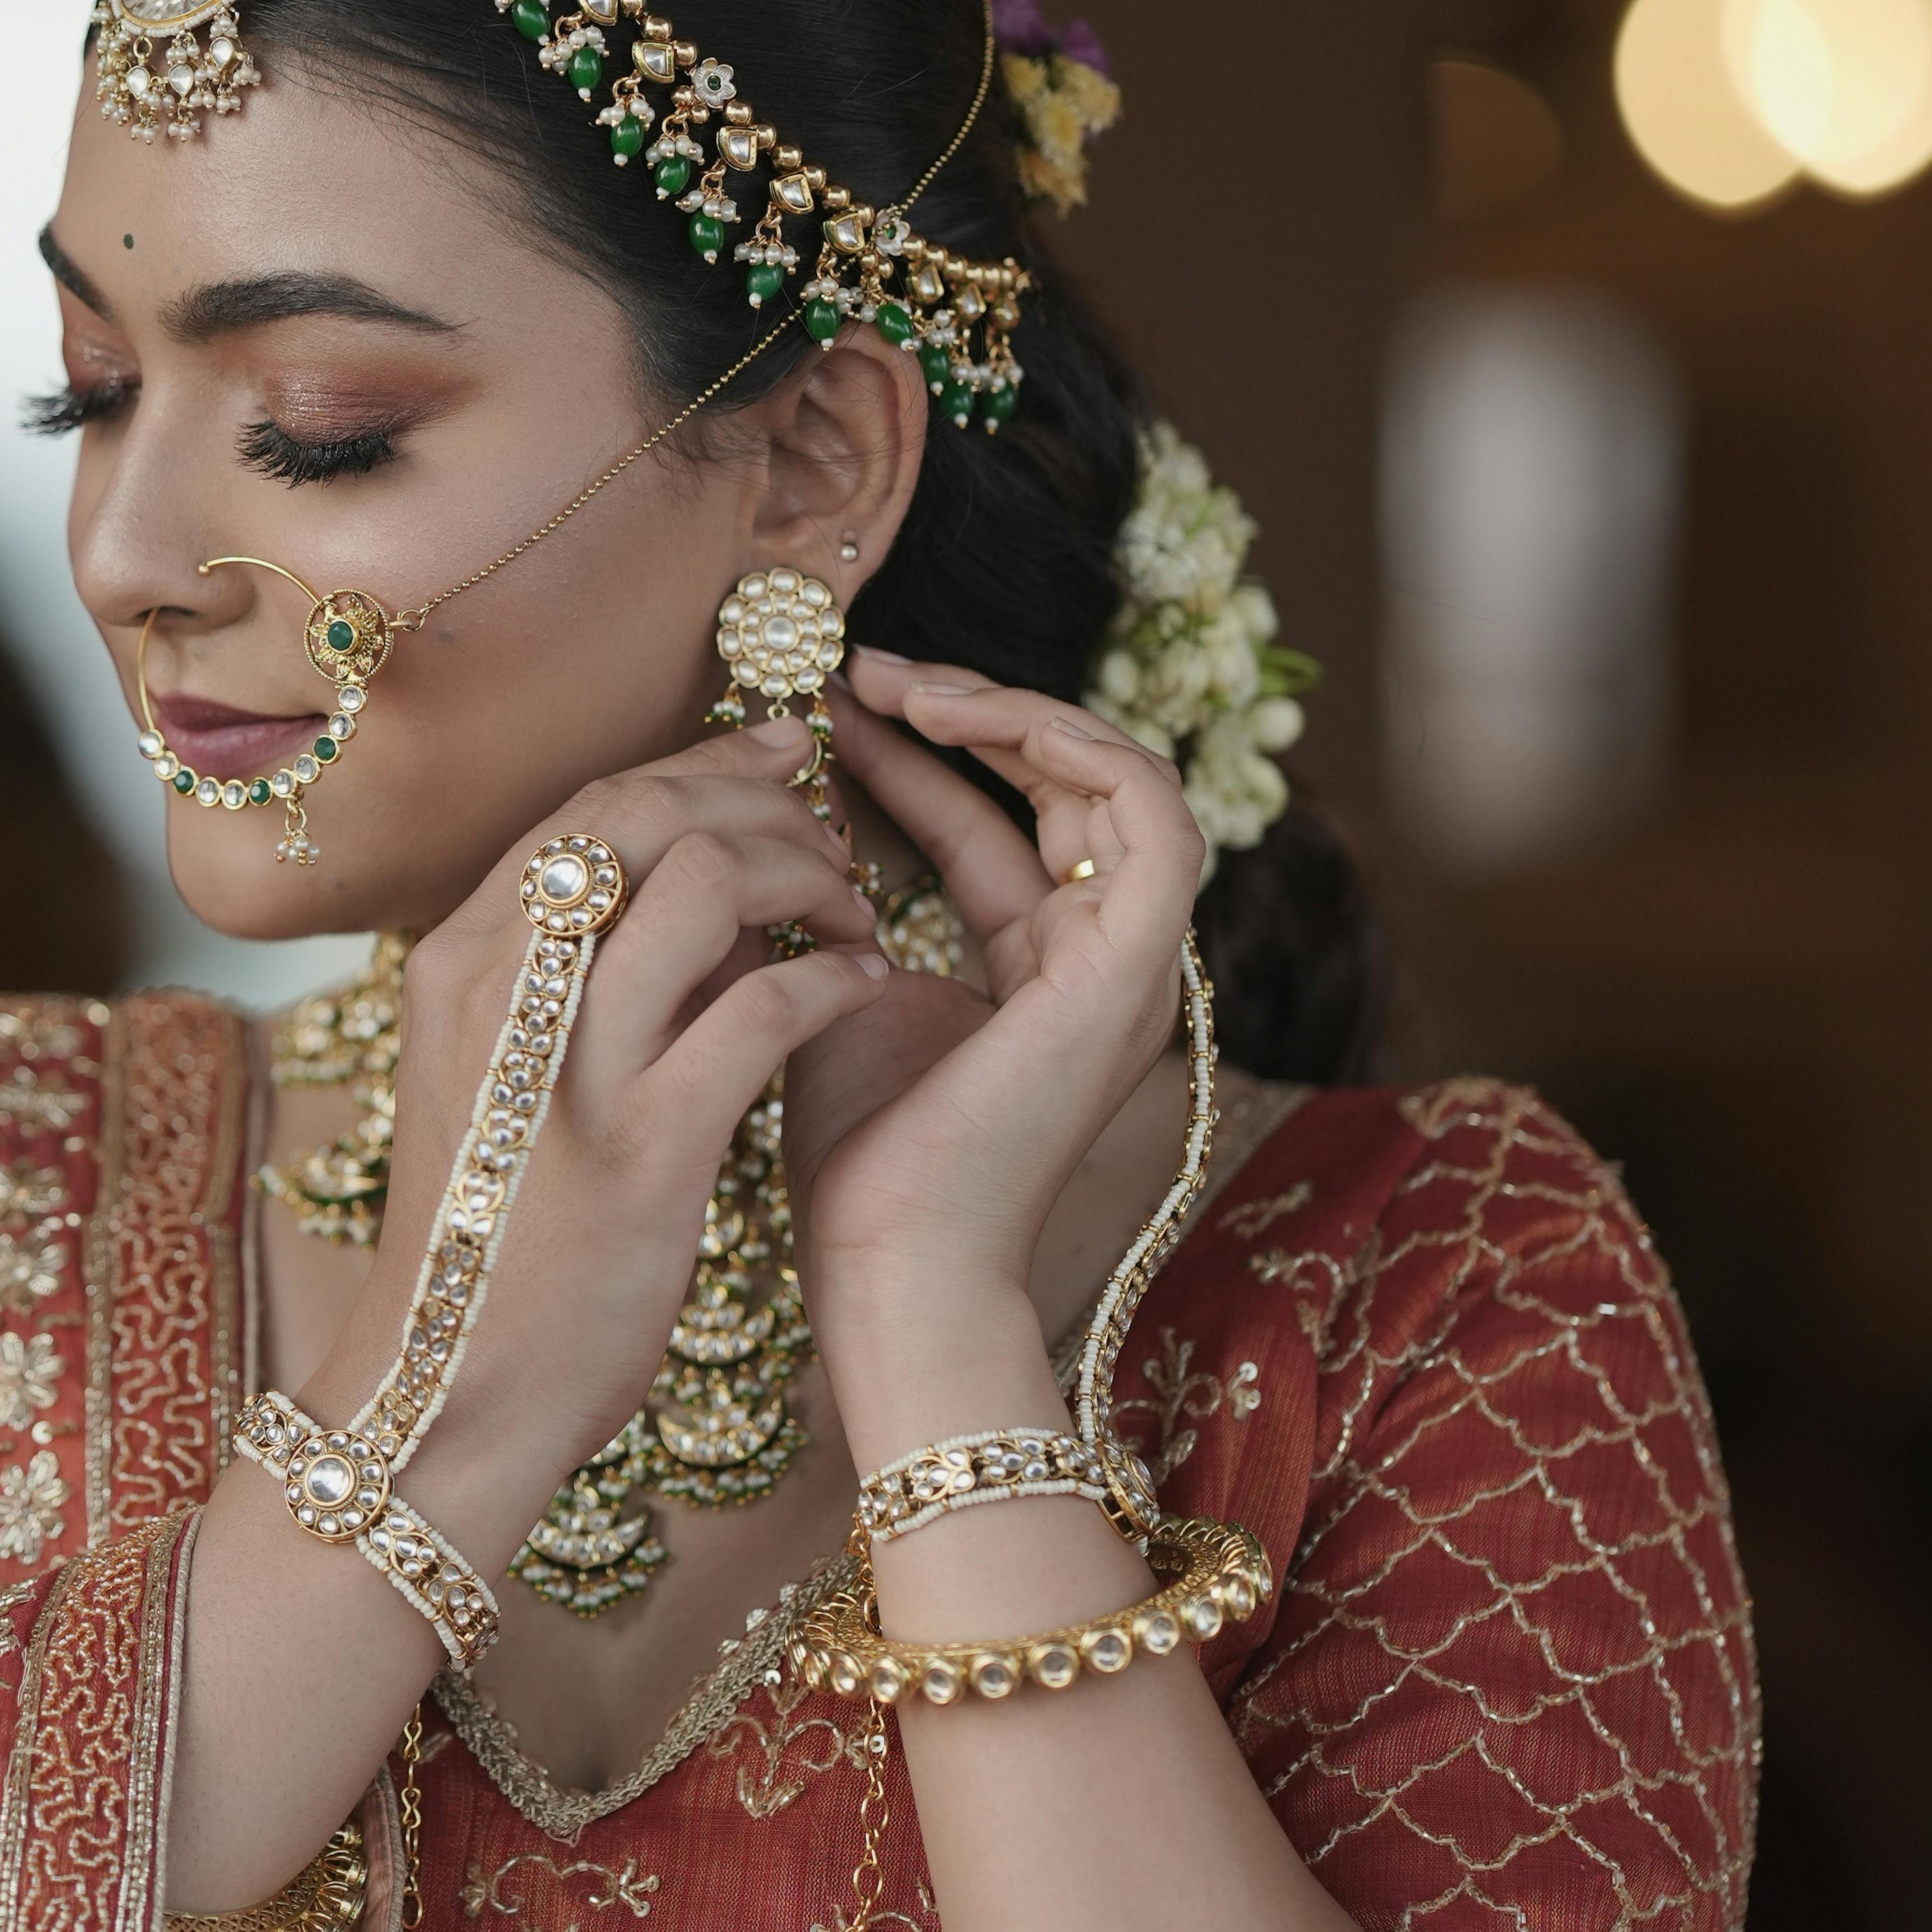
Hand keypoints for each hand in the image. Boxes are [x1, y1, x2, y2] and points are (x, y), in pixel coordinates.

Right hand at [292, 718, 888, 1553]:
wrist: (446, 1394)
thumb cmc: (493, 1240)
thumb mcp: (503, 1080)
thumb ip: (580, 978)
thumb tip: (711, 894)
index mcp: (461, 960)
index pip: (590, 805)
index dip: (699, 763)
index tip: (779, 757)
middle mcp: (501, 986)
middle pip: (647, 815)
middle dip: (762, 802)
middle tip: (833, 837)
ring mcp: (570, 1063)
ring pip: (707, 881)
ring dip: (807, 878)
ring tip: (853, 917)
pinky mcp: (643, 1146)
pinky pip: (760, 1008)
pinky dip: (827, 983)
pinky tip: (860, 995)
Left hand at [782, 661, 1201, 1418]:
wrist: (889, 1259)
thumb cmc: (857, 1154)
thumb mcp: (836, 984)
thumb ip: (832, 898)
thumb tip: (775, 800)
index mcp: (1039, 970)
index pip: (991, 826)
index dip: (914, 755)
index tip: (825, 708)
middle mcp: (1099, 960)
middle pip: (1068, 788)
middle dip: (970, 713)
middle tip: (867, 672)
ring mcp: (1132, 966)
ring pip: (1125, 782)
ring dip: (1019, 713)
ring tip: (908, 685)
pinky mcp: (1135, 970)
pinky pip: (1155, 820)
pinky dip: (1077, 749)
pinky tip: (967, 719)